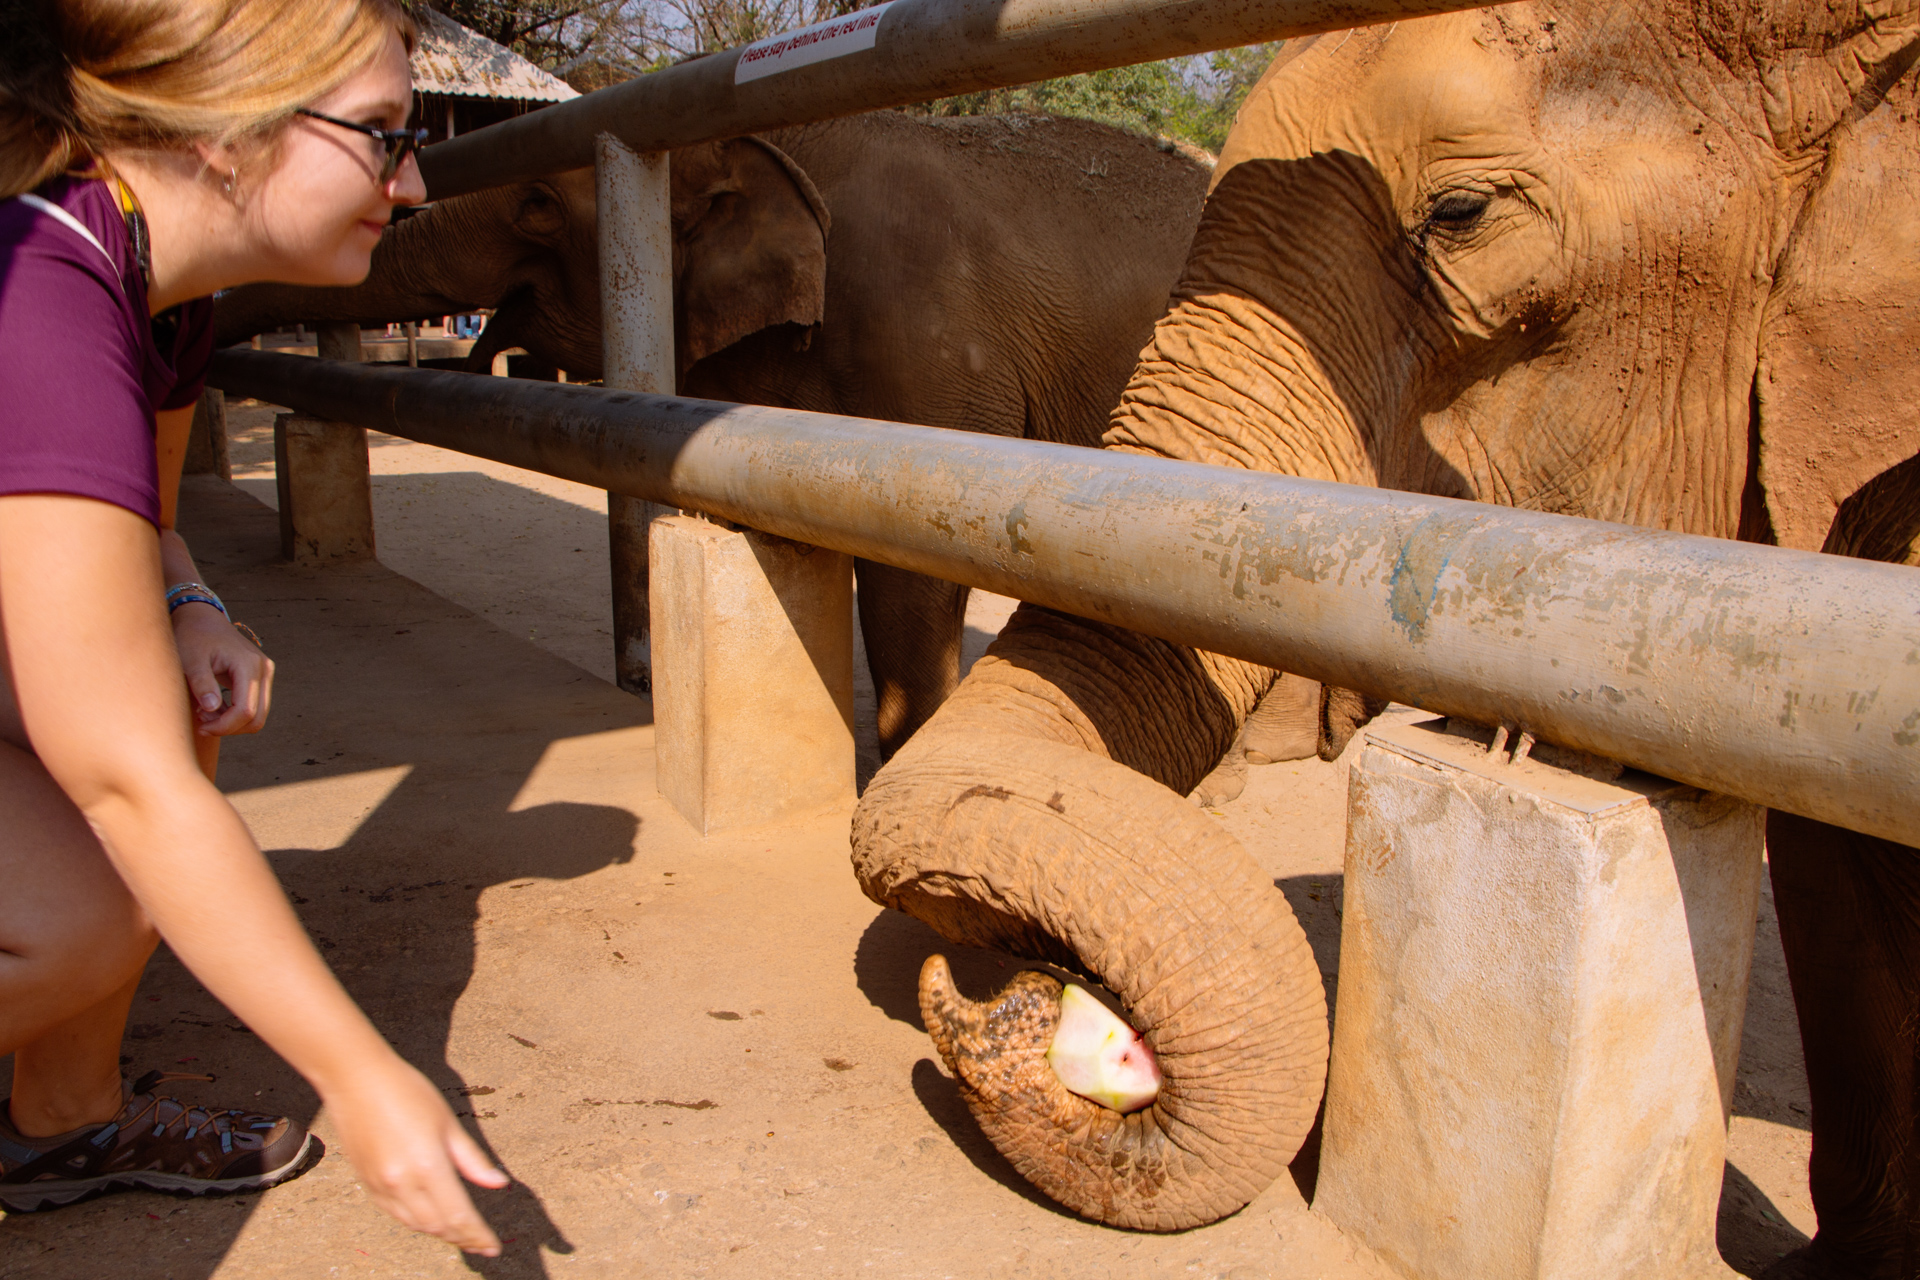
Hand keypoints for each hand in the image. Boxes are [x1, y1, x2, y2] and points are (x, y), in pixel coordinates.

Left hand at [171, 602, 272, 734]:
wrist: (201, 619)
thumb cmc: (193, 636)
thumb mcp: (190, 660)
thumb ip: (202, 683)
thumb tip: (211, 709)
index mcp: (248, 665)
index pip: (245, 711)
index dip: (224, 726)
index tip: (201, 726)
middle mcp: (263, 670)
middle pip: (257, 717)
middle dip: (229, 727)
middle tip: (202, 721)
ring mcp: (264, 673)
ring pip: (258, 715)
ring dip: (232, 722)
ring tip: (206, 713)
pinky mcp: (260, 677)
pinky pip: (254, 706)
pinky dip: (235, 714)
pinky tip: (214, 706)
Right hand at [324, 1055, 508, 1254]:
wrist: (356, 1081)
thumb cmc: (407, 1092)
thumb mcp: (448, 1123)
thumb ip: (472, 1159)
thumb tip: (498, 1183)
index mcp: (428, 1166)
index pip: (459, 1216)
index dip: (478, 1235)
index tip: (493, 1247)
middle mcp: (402, 1183)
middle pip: (437, 1226)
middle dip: (462, 1238)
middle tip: (480, 1244)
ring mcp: (381, 1186)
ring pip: (416, 1225)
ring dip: (440, 1233)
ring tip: (461, 1235)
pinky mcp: (366, 1183)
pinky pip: (396, 1215)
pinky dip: (417, 1222)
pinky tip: (430, 1218)